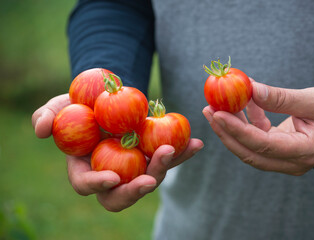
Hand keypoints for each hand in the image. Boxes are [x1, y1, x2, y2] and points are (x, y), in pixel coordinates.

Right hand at [32, 94, 203, 210]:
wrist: (105, 96)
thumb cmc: (78, 104)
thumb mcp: (59, 106)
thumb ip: (47, 117)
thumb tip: (40, 131)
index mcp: (86, 167)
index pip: (87, 185)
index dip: (98, 186)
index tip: (112, 178)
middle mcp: (112, 172)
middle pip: (123, 194)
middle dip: (136, 190)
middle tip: (149, 180)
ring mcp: (134, 165)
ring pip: (150, 176)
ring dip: (165, 167)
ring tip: (176, 149)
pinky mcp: (152, 153)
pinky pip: (169, 157)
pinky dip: (183, 152)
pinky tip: (197, 144)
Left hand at [203, 80, 313, 175]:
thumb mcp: (313, 99)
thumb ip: (281, 98)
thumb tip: (251, 89)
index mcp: (304, 151)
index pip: (263, 145)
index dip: (238, 130)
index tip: (217, 114)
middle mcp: (291, 162)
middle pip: (249, 152)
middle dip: (226, 132)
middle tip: (209, 111)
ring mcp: (283, 160)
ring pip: (248, 148)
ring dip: (230, 128)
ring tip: (213, 108)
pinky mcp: (276, 151)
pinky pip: (255, 139)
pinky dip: (245, 123)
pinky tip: (239, 105)